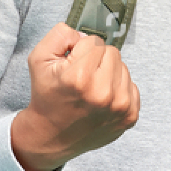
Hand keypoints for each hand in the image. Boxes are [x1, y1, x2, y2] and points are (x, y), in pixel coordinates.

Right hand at [11, 22, 140, 170]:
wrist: (51, 136)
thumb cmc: (46, 96)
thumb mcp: (38, 59)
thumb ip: (60, 34)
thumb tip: (85, 35)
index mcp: (80, 78)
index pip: (94, 41)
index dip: (80, 50)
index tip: (72, 66)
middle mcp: (103, 93)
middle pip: (112, 52)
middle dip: (97, 60)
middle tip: (82, 78)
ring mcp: (120, 107)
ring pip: (123, 68)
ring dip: (109, 74)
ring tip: (91, 90)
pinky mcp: (130, 117)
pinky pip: (131, 86)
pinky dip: (118, 89)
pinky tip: (102, 100)